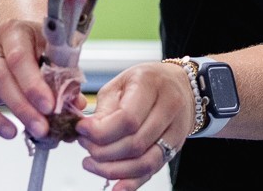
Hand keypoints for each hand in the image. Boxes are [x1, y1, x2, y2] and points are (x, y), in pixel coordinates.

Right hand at [0, 19, 54, 142]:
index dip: (33, 84)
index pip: (19, 57)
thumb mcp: (56, 55)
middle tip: (39, 127)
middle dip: (20, 106)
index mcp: (14, 31)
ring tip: (12, 133)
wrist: (22, 38)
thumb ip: (64, 77)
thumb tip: (74, 104)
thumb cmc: (41, 47)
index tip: (49, 106)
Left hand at [76, 62, 196, 190]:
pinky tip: (116, 187)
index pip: (127, 119)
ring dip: (114, 170)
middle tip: (85, 147)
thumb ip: (105, 109)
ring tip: (92, 164)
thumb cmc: (146, 82)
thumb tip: (87, 132)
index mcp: (151, 85)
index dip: (101, 131)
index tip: (81, 131)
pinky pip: (153, 171)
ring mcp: (175, 131)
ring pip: (144, 162)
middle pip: (135, 144)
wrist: (180, 86)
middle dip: (103, 152)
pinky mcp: (175, 148)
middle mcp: (169, 108)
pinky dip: (132, 182)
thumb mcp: (121, 84)